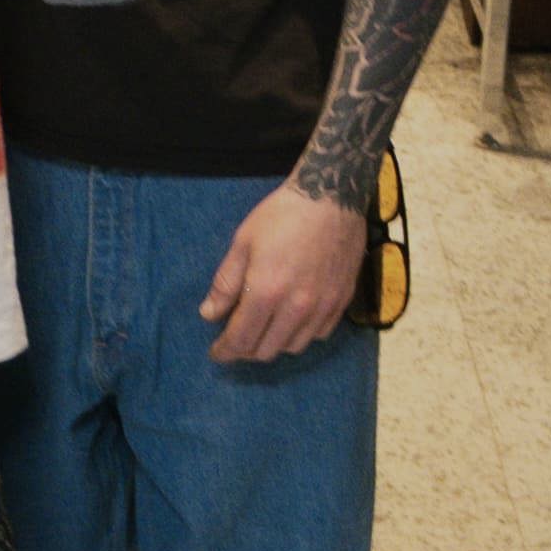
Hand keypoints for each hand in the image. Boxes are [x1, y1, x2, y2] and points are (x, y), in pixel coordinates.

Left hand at [201, 185, 368, 364]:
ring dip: (274, 344)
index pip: (241, 339)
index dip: (225, 351)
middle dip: (246, 350)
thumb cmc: (281, 216)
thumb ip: (226, 284)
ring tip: (264, 329)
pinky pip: (318, 335)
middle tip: (237, 338)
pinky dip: (301, 334)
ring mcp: (322, 308)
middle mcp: (296, 308)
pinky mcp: (341, 302)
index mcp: (266, 292)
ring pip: (293, 347)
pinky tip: (292, 320)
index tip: (217, 352)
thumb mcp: (243, 242)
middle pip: (266, 350)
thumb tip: (209, 315)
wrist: (332, 198)